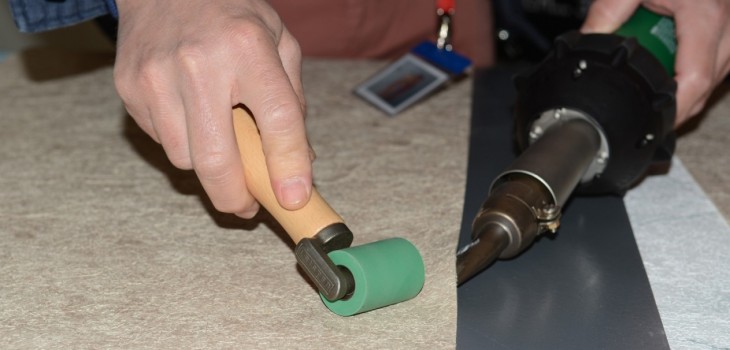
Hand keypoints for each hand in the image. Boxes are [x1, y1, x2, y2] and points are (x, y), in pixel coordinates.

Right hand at [113, 0, 312, 216]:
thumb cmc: (231, 14)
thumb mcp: (277, 41)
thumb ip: (291, 99)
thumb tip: (297, 162)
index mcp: (247, 48)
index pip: (277, 120)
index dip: (287, 167)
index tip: (294, 199)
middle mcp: (198, 65)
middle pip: (217, 160)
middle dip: (235, 197)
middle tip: (248, 205)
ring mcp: (155, 78)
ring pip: (185, 159)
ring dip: (208, 165)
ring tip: (221, 140)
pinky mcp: (129, 88)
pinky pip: (160, 140)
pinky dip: (182, 141)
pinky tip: (190, 113)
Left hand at [581, 0, 729, 125]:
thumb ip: (607, 13)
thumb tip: (586, 44)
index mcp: (705, 15)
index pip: (695, 79)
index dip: (675, 109)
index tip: (655, 124)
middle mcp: (727, 23)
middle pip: (708, 85)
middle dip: (680, 105)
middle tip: (650, 114)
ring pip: (718, 74)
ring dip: (691, 86)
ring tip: (659, 91)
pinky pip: (722, 59)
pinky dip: (700, 68)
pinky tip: (676, 67)